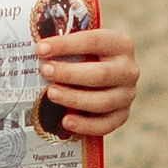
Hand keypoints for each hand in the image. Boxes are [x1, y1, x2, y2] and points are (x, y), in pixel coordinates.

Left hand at [38, 19, 137, 138]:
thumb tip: (38, 50)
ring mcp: (127, 94)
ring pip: (102, 101)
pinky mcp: (122, 115)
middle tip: (45, 71)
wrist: (103, 74)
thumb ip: (67, 46)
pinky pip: (106, 124)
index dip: (66, 45)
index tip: (41, 49)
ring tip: (51, 93)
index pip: (94, 41)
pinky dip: (85, 125)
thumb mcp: (82, 46)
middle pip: (101, 74)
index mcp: (120, 44)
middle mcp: (128, 69)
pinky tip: (66, 121)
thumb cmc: (87, 56)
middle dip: (69, 73)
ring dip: (74, 98)